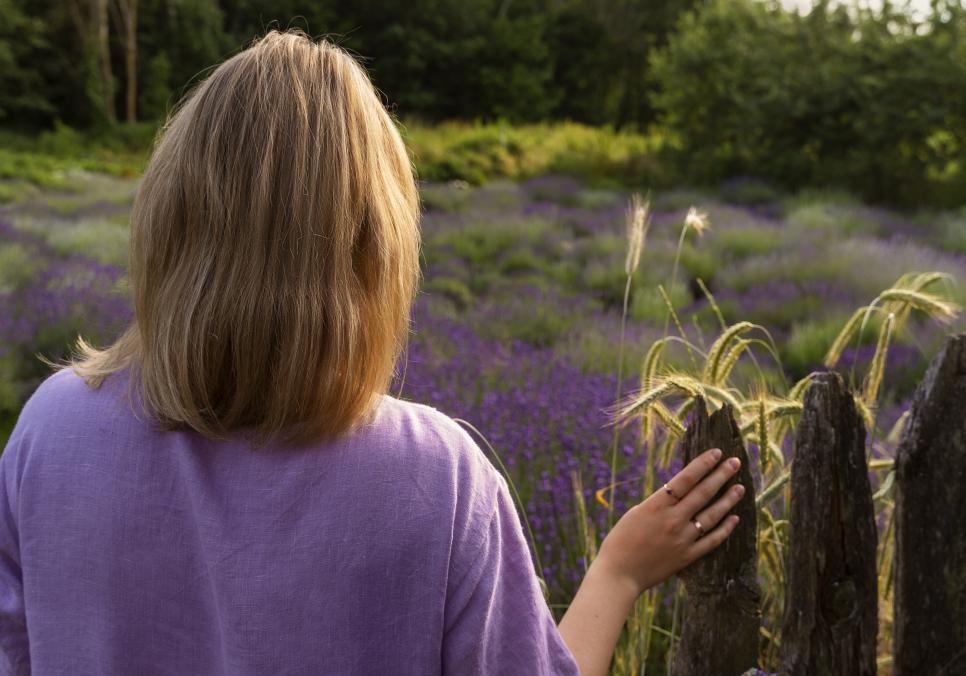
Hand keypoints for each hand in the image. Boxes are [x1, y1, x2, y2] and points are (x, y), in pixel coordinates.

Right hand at [593, 447, 745, 598]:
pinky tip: (734, 518)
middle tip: (735, 463)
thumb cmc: (620, 540)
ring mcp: (682, 539)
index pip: (686, 479)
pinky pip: (711, 540)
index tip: (717, 453)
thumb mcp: (636, 513)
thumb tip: (679, 493)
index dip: (703, 464)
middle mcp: (673, 520)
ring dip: (728, 500)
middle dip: (721, 475)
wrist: (618, 573)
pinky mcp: (687, 556)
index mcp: (656, 505)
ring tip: (740, 488)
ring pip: (712, 515)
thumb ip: (659, 503)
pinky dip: (725, 529)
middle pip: (703, 493)